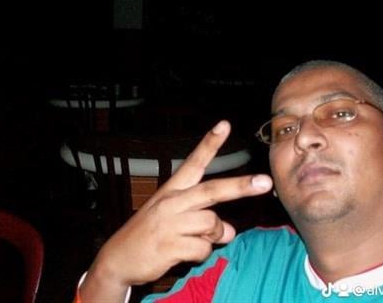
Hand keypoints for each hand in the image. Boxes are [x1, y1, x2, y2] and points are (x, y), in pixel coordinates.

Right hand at [79, 120, 272, 300]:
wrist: (118, 259)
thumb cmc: (152, 234)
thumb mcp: (176, 220)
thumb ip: (206, 221)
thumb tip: (230, 231)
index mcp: (173, 190)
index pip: (194, 162)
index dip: (210, 143)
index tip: (224, 125)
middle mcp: (172, 201)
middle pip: (211, 191)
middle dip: (240, 186)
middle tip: (265, 182)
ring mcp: (169, 223)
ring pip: (211, 224)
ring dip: (213, 236)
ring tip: (194, 240)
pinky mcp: (168, 245)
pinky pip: (202, 249)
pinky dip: (200, 254)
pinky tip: (182, 254)